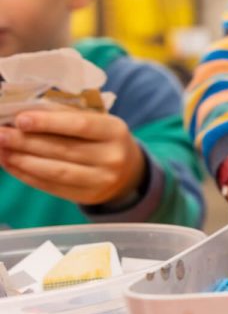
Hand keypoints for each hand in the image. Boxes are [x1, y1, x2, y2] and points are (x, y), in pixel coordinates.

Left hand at [0, 109, 145, 205]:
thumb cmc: (104, 138)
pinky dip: (27, 176)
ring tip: (1, 150)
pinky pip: (51, 187)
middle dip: (26, 141)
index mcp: (115, 131)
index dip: (48, 123)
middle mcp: (111, 157)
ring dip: (22, 160)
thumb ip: (67, 117)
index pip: (80, 126)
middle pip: (63, 149)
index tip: (20, 119)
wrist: (128, 171)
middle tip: (0, 134)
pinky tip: (11, 164)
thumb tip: (24, 116)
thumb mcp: (98, 122)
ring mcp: (100, 180)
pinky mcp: (86, 196)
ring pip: (55, 171)